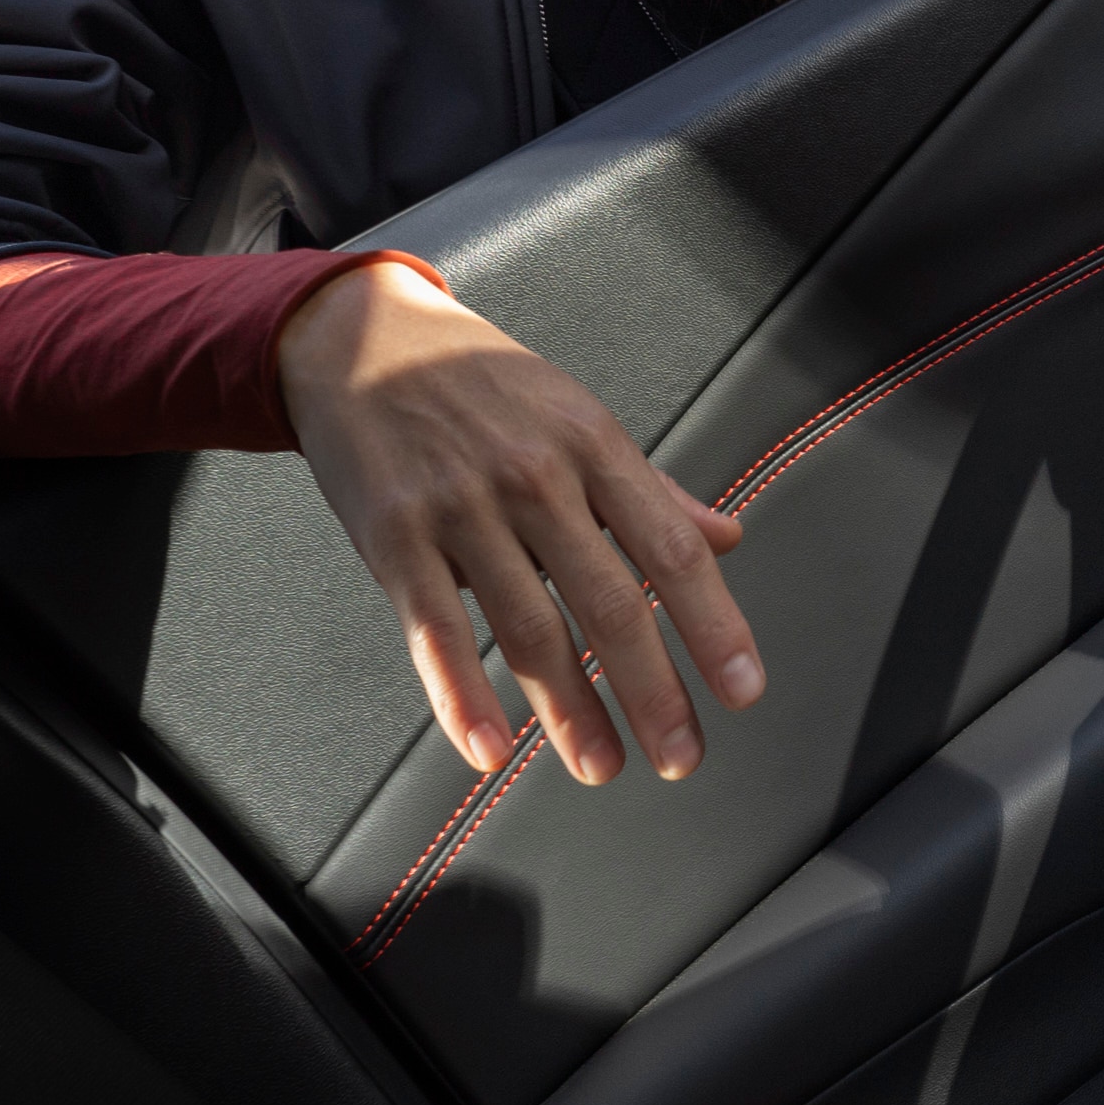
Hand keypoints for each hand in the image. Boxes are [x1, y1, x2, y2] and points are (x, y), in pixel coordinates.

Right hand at [277, 260, 763, 783]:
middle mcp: (536, 478)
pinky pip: (436, 630)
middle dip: (651, 690)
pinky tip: (490, 749)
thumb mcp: (577, 415)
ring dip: (569, 711)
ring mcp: (462, 508)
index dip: (713, 625)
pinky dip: (462, 697)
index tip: (742, 689)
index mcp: (594, 446)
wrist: (360, 340)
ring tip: (600, 764)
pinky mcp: (395, 537)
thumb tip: (727, 539)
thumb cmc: (481, 384)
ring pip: (528, 629)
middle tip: (681, 756)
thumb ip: (652, 490)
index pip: (671, 550)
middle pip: (608, 602)